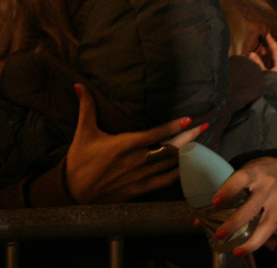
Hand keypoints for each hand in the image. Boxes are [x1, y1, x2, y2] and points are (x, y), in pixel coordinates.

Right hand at [64, 84, 206, 203]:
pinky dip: (177, 175)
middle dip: (187, 138)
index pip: (153, 135)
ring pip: (168, 166)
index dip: (171, 127)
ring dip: (186, 155)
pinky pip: (163, 183)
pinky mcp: (138, 190)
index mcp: (123, 145)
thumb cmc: (79, 160)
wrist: (73, 192)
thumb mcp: (83, 132)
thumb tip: (78, 85)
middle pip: (168, 150)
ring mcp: (138, 177)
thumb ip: (86, 107)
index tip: (188, 119)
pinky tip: (188, 169)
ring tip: (201, 144)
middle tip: (203, 127)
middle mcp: (135, 161)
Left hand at [211, 157, 276, 255]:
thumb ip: (225, 193)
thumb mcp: (242, 173)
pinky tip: (247, 247)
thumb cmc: (256, 173)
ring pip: (266, 223)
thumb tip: (199, 219)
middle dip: (235, 222)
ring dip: (251, 240)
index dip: (228, 190)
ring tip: (236, 251)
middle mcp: (268, 185)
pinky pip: (272, 229)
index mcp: (254, 172)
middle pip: (252, 206)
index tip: (215, 202)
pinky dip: (259, 240)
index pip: (241, 178)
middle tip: (219, 234)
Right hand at [249, 32, 276, 82]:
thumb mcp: (263, 73)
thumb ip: (257, 63)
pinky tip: (268, 65)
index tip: (267, 34)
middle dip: (271, 50)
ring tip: (263, 55)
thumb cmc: (272, 86)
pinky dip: (274, 63)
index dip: (271, 42)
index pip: (276, 50)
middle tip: (263, 46)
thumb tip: (252, 54)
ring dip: (272, 57)